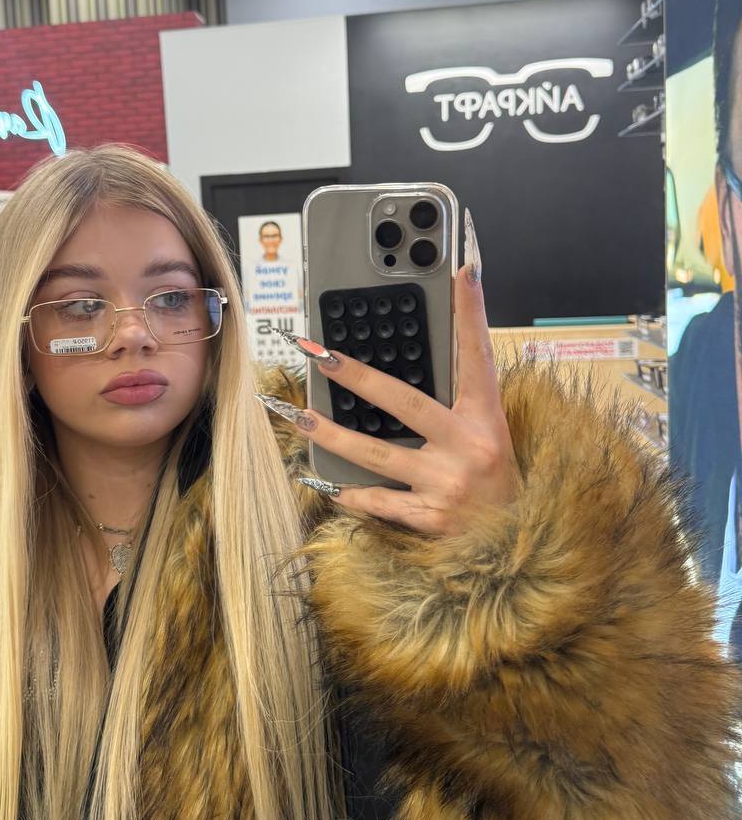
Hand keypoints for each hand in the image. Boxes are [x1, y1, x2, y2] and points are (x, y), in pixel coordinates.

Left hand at [263, 265, 519, 537]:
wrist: (519, 546)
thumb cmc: (498, 483)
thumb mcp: (491, 435)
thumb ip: (459, 401)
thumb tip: (425, 361)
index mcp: (486, 419)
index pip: (478, 356)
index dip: (471, 313)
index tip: (463, 272)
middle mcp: (469, 448)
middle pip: (405, 403)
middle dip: (358, 376)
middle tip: (320, 354)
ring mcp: (447, 485)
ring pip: (378, 456)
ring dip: (334, 436)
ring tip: (299, 416)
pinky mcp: (431, 519)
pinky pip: (380, 503)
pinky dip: (351, 495)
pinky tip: (325, 484)